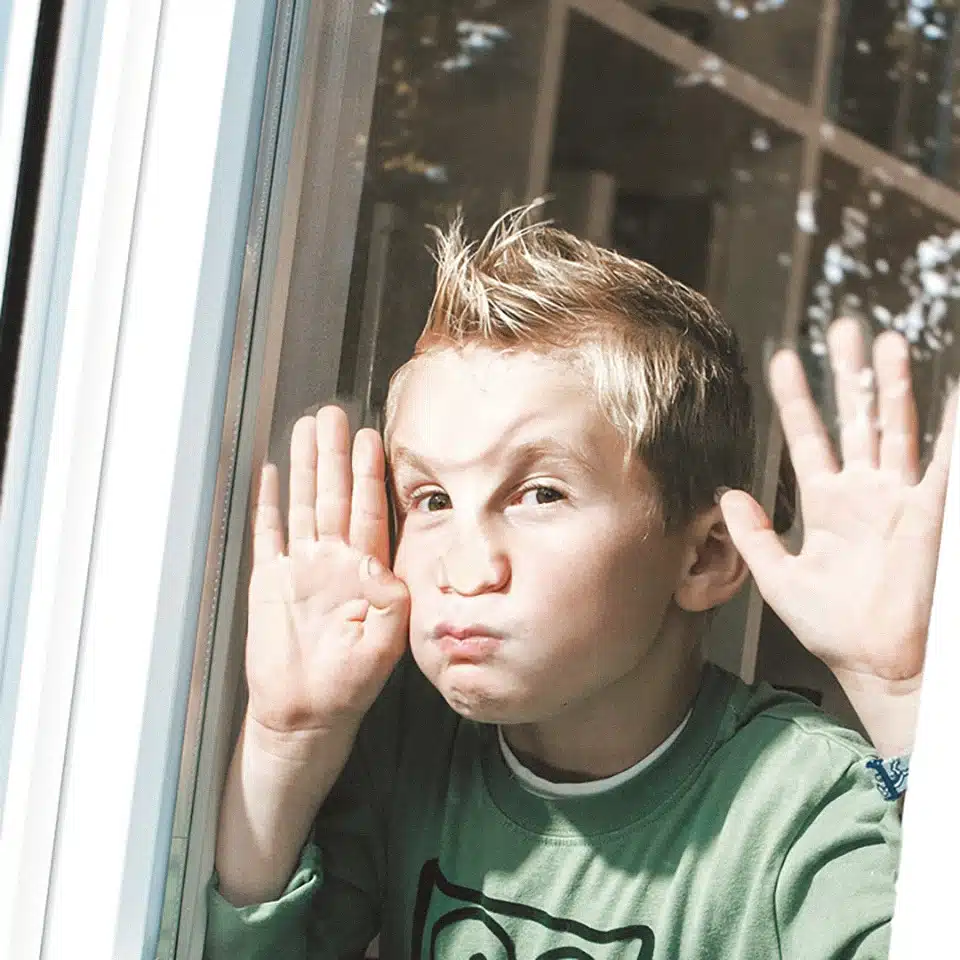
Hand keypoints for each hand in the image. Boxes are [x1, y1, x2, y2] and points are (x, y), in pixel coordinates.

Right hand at [245, 405, 408, 753]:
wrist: (305, 714)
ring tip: (305, 428)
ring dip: (304, 467)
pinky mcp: (271, 580)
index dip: (369, 474)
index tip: (371, 438)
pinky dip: (267, 504)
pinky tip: (268, 474)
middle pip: (335, 495)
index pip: (370, 511)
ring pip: (303, 504)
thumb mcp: (385, 644)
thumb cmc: (349, 684)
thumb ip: (390, 602)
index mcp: (366, 571)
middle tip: (334, 413)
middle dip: (335, 455)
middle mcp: (334, 561)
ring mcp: (301, 567)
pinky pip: (268, 533)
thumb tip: (383, 567)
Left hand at [720, 318, 956, 754]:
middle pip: (856, 418)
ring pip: (897, 427)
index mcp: (827, 503)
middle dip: (849, 374)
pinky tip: (950, 392)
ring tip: (886, 342)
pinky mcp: (930, 511)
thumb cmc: (832, 627)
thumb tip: (725, 495)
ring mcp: (900, 497)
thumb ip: (752, 536)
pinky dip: (947, 427)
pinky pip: (942, 461)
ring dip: (893, 385)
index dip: (796, 400)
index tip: (781, 360)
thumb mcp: (778, 578)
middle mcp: (865, 491)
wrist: (878, 661)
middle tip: (844, 327)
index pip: (808, 437)